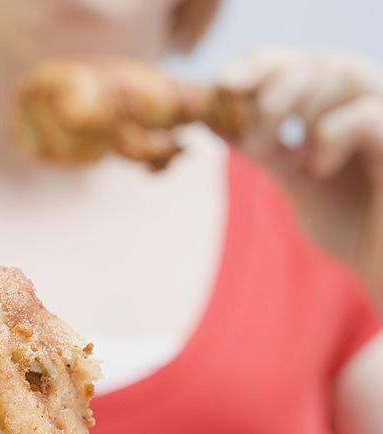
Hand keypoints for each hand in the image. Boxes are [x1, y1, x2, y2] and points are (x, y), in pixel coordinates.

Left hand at [221, 48, 382, 303]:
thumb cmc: (350, 226)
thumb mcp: (297, 181)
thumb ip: (264, 148)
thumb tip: (214, 117)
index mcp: (342, 105)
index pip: (299, 63)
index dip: (258, 65)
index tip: (222, 83)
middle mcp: (370, 99)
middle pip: (319, 61)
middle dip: (273, 89)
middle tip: (250, 126)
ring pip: (344, 73)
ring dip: (299, 108)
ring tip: (286, 155)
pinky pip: (365, 114)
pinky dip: (331, 136)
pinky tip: (320, 169)